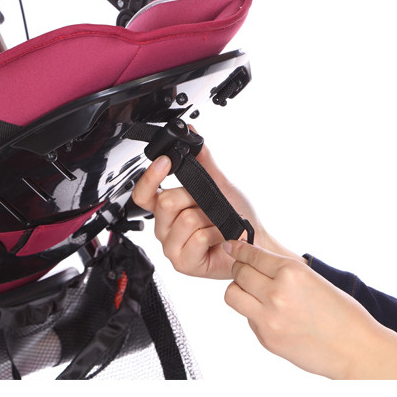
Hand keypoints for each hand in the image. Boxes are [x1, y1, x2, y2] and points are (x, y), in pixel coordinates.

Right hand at [131, 140, 297, 278]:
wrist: (253, 243)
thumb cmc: (236, 217)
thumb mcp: (218, 182)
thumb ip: (202, 160)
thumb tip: (192, 133)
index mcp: (165, 209)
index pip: (143, 193)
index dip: (150, 177)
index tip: (165, 161)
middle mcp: (164, 227)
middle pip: (166, 202)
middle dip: (194, 199)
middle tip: (208, 207)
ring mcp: (172, 247)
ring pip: (185, 219)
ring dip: (210, 218)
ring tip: (216, 224)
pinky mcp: (183, 263)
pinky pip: (198, 238)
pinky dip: (217, 233)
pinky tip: (220, 238)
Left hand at [223, 240, 396, 378]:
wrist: (357, 351)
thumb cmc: (344, 315)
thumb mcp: (314, 280)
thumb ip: (284, 271)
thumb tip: (258, 262)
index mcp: (292, 272)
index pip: (252, 255)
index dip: (239, 249)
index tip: (231, 246)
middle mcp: (276, 292)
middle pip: (239, 272)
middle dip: (241, 268)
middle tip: (246, 270)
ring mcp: (268, 317)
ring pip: (233, 294)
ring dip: (240, 290)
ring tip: (253, 293)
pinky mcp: (266, 338)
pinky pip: (248, 318)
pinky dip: (254, 313)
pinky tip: (273, 315)